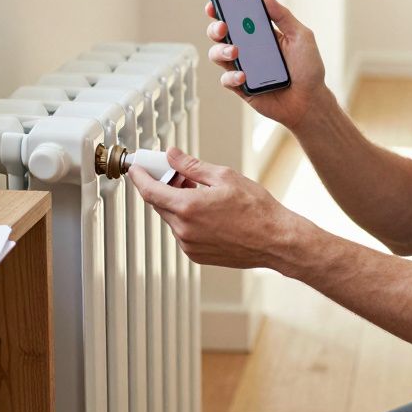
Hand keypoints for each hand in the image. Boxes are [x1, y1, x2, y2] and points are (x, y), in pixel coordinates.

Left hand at [128, 147, 312, 269]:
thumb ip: (192, 166)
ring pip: (172, 218)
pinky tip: (206, 210)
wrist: (275, 240)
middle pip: (160, 204)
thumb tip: (172, 155)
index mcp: (189, 207)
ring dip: (177, 203)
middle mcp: (185, 229)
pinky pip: (183, 232)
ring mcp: (190, 245)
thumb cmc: (256, 209)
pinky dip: (187, 219)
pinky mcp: (197, 255)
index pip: (150, 191)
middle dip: (163, 186)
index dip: (139, 177)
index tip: (136, 168)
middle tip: (177, 174)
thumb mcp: (224, 176)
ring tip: (199, 191)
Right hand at [204, 0, 329, 129]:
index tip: (215, 1)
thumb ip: (283, 16)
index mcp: (260, 32)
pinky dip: (232, 76)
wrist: (309, 101)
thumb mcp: (301, 36)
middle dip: (215, 27)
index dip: (222, 7)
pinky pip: (226, 79)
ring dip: (221, 50)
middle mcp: (248, 48)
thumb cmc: (308, 69)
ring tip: (235, 52)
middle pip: (220, 33)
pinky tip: (244, 76)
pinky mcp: (241, 87)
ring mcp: (243, 67)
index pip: (237, 16)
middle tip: (223, 26)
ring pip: (217, 54)